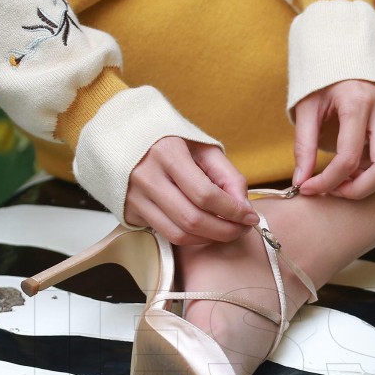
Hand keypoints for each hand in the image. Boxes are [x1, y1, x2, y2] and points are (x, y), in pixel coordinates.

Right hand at [123, 137, 258, 244]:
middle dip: (225, 231)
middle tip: (242, 229)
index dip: (233, 212)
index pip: (206, 195)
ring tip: (226, 231)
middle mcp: (146, 176)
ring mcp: (134, 196)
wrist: (124, 135)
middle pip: (193, 220)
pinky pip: (165, 234)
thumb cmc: (170, 140)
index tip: (250, 217)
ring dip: (209, 239)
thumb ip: (228, 176)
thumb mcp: (203, 147)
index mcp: (167, 153)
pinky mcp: (129, 211)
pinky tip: (203, 229)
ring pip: (178, 234)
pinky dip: (190, 238)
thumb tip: (245, 209)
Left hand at [293, 80, 374, 199]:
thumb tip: (301, 181)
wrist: (346, 56)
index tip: (308, 188)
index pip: (348, 157)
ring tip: (348, 179)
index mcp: (358, 102)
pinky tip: (360, 168)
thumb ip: (303, 145)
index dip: (327, 181)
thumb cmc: (324, 82)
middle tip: (334, 190)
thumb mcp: (306, 108)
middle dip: (359, 189)